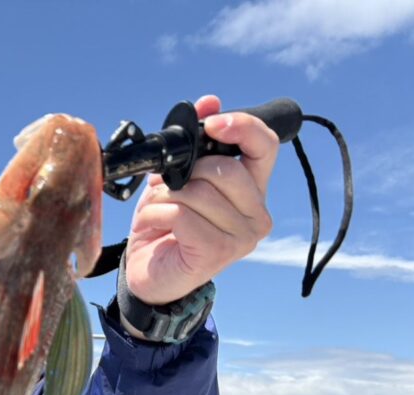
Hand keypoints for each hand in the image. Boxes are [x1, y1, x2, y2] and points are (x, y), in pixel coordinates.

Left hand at [124, 95, 278, 304]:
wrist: (148, 276)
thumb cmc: (165, 227)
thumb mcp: (176, 179)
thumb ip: (195, 144)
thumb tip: (210, 99)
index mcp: (252, 190)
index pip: (265, 146)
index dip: (241, 126)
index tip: (211, 124)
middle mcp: (256, 214)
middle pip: (224, 169)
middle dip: (184, 172)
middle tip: (164, 188)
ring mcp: (241, 238)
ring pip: (198, 192)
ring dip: (163, 197)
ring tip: (155, 211)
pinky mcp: (216, 253)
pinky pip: (181, 215)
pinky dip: (155, 215)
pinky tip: (151, 226)